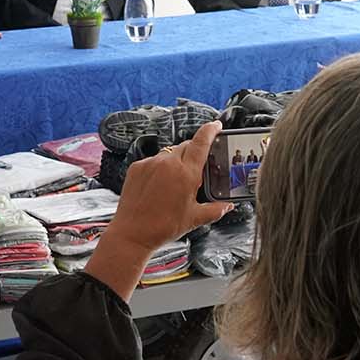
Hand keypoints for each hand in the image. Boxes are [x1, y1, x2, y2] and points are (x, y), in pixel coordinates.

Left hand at [109, 121, 235, 251]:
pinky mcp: (137, 167)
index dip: (211, 130)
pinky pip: (153, 160)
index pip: (202, 142)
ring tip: (176, 182)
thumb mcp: (194, 219)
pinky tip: (159, 185)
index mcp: (186, 173)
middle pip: (187, 146)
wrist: (132, 234)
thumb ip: (215, 210)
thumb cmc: (162, 227)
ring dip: (177, 161)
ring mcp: (151, 164)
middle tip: (197, 168)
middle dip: (195, 152)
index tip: (216, 126)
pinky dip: (160, 167)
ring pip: (169, 153)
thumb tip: (227, 206)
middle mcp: (168, 163)